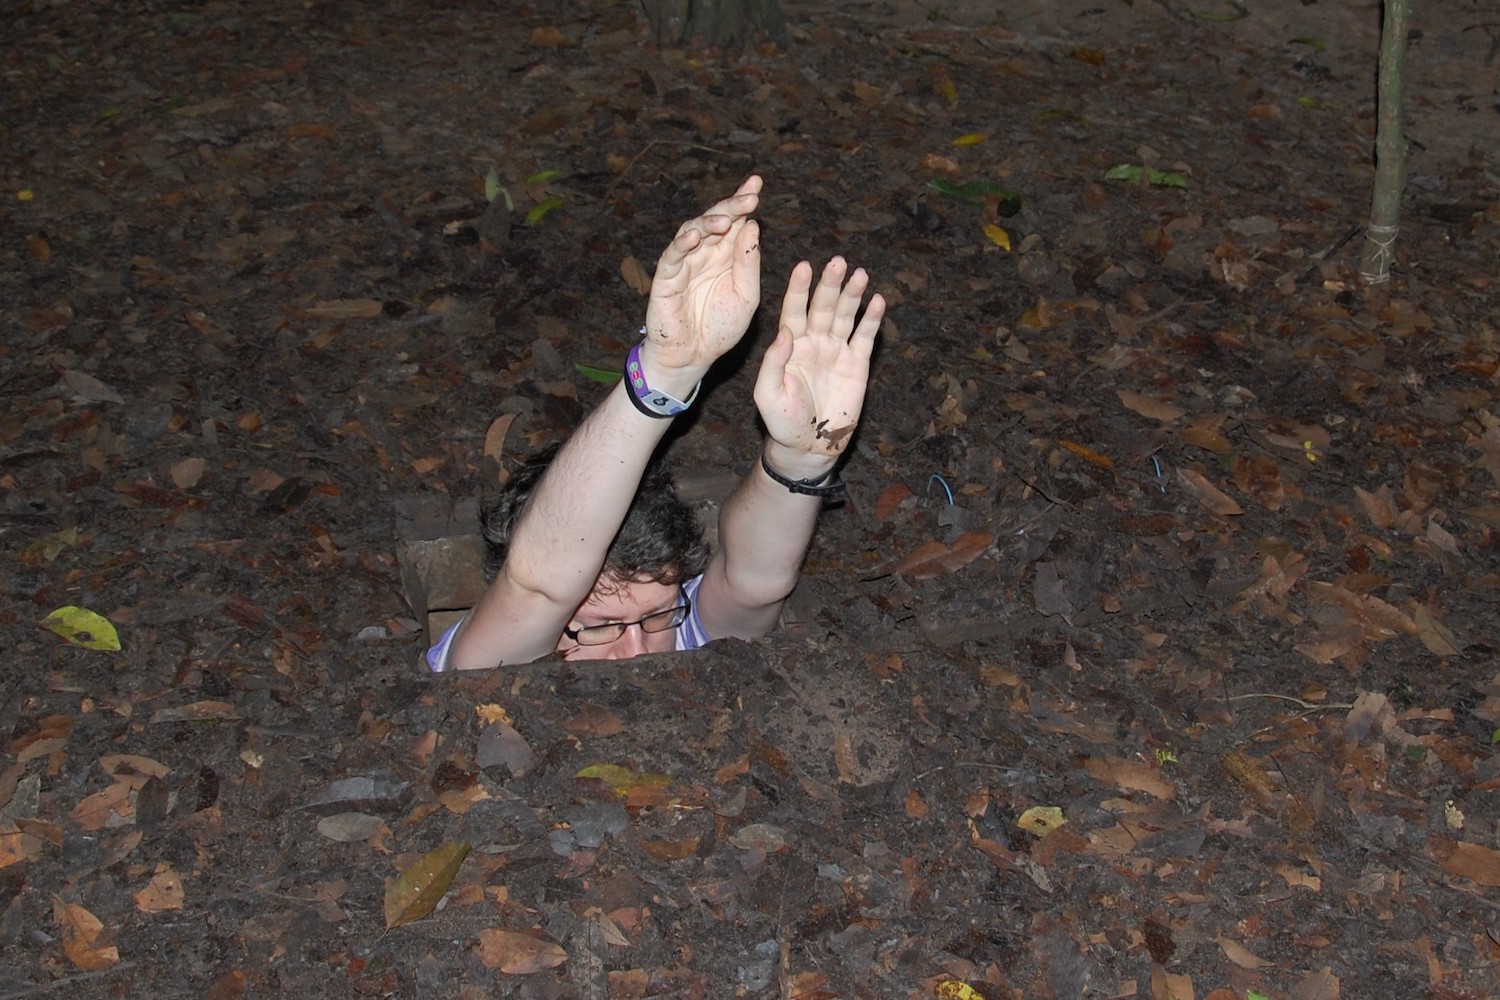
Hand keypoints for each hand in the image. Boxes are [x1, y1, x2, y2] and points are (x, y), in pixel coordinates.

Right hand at [641, 175, 762, 380]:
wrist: (694, 357)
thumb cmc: (720, 328)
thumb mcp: (746, 296)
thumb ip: (748, 264)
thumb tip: (752, 226)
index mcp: (727, 255)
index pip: (736, 221)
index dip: (743, 200)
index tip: (757, 183)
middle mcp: (706, 253)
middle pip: (715, 220)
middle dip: (731, 206)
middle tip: (749, 197)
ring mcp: (685, 263)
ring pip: (692, 231)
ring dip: (708, 223)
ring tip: (725, 220)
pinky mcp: (666, 278)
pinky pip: (672, 256)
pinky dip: (681, 244)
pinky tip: (693, 237)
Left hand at [753, 257, 884, 475]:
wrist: (809, 446)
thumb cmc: (782, 421)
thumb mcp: (767, 394)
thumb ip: (773, 362)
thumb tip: (785, 331)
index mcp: (790, 345)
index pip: (794, 310)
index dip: (799, 289)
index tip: (804, 267)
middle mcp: (814, 341)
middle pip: (823, 306)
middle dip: (830, 284)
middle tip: (838, 262)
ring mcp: (836, 351)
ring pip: (845, 316)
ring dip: (853, 295)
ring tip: (860, 274)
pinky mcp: (857, 364)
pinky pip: (864, 337)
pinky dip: (871, 319)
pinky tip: (878, 301)